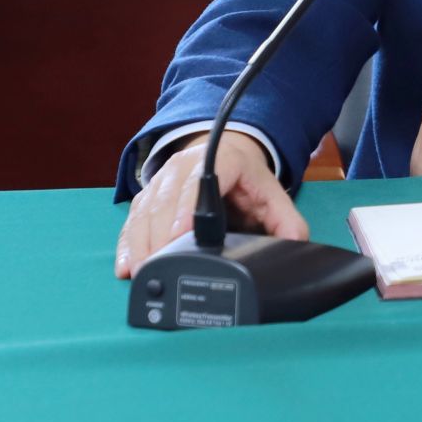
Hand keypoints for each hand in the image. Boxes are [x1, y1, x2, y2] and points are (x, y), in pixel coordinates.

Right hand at [114, 129, 307, 277]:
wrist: (228, 151)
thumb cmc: (247, 177)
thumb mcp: (271, 193)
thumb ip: (286, 220)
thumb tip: (295, 245)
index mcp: (221, 160)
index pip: (200, 182)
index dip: (188, 209)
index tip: (179, 235)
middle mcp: (185, 166)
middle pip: (167, 200)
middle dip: (160, 235)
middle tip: (158, 265)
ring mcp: (163, 179)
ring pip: (146, 210)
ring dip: (141, 242)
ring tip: (141, 270)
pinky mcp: (149, 195)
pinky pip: (134, 218)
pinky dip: (129, 242)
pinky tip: (126, 264)